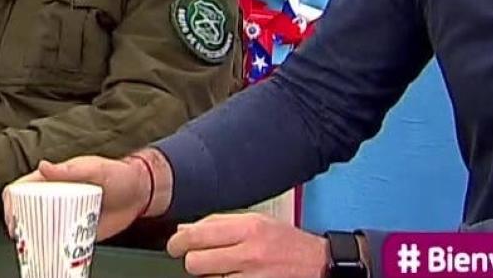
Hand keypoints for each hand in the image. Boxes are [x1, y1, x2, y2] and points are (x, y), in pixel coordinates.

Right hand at [3, 156, 150, 241]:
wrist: (141, 194)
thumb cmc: (118, 174)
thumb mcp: (96, 168)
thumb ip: (71, 169)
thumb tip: (43, 166)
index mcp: (53, 179)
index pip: (22, 188)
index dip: (11, 202)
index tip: (12, 218)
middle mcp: (55, 198)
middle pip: (26, 212)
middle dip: (18, 226)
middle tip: (20, 239)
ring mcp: (64, 216)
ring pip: (39, 229)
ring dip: (32, 240)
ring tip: (32, 250)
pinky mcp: (75, 232)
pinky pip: (58, 243)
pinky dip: (51, 250)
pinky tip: (49, 257)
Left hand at [165, 212, 329, 276]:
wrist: (318, 264)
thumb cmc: (286, 241)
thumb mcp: (256, 221)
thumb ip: (219, 223)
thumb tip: (185, 229)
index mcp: (248, 228)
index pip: (197, 235)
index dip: (178, 242)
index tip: (175, 245)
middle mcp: (249, 253)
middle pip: (196, 263)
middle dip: (193, 261)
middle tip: (199, 259)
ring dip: (209, 276)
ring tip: (223, 268)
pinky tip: (230, 277)